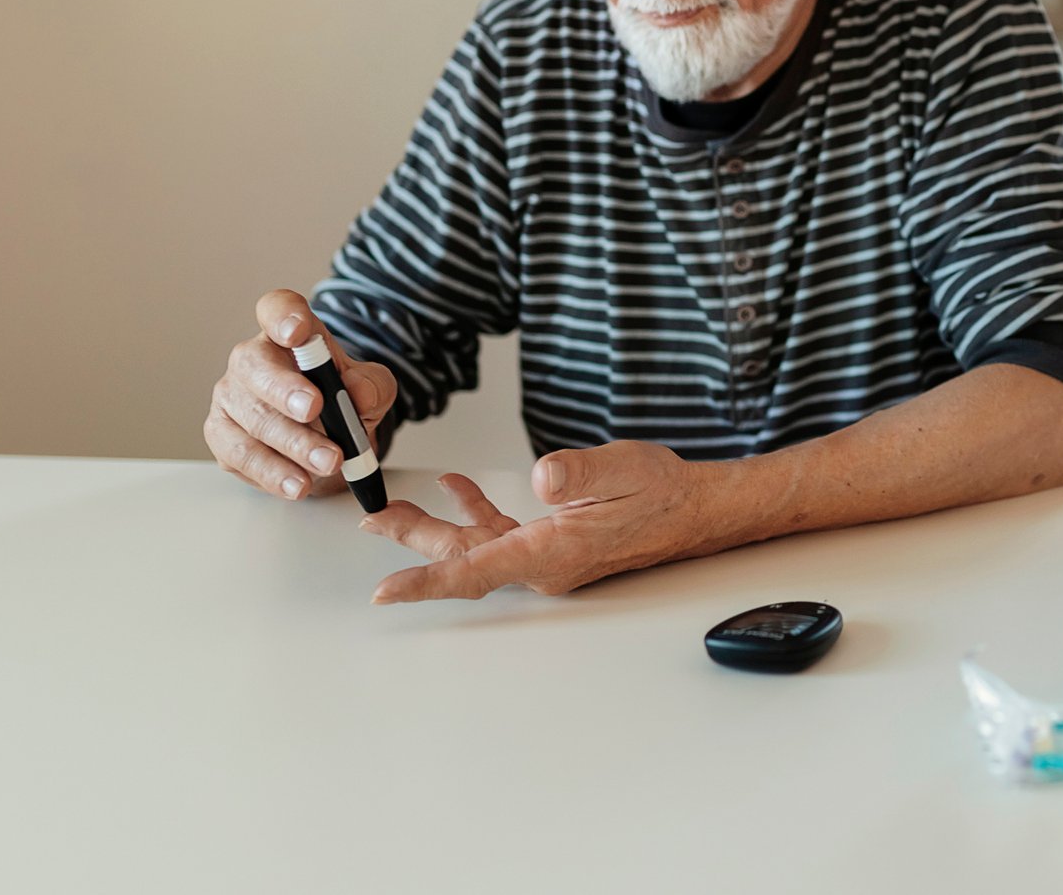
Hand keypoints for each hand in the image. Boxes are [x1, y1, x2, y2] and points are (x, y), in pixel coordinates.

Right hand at [203, 289, 396, 501]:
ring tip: (327, 461)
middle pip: (255, 366)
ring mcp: (231, 398)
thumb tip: (359, 392)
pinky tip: (298, 483)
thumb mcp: (371, 389)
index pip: (276, 309)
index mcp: (287, 333)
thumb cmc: (341, 399)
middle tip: (316, 408)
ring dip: (291, 443)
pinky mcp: (223, 437)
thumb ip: (371, 386)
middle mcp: (251, 360)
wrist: (328, 439)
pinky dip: (274, 473)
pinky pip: (243, 456)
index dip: (283, 317)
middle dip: (285, 390)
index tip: (298, 334)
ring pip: (252, 418)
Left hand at [357, 441, 715, 602]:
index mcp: (552, 551)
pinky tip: (455, 488)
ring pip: (475, 545)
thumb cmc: (662, 491)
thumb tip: (541, 478)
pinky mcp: (550, 540)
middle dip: (412, 543)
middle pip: (463, 558)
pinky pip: (499, 531)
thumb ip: (579, 473)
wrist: (692, 508)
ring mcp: (545, 554)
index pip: (477, 571)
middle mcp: (542, 562)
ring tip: (391, 511)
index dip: (426, 583)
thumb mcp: (622, 468)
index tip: (384, 593)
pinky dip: (473, 508)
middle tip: (370, 521)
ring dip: (433, 527)